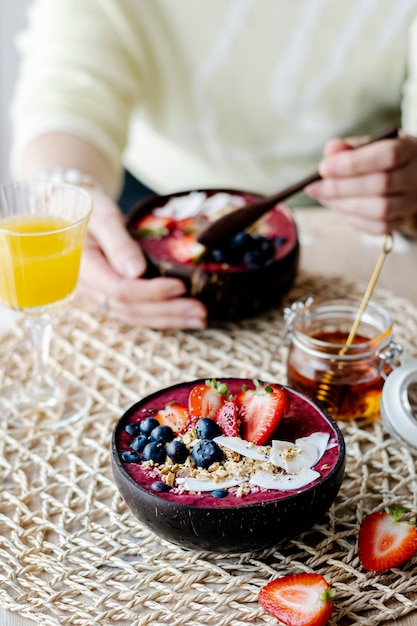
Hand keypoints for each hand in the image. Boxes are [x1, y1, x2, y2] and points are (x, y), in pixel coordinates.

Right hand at [76, 189, 206, 327]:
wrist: (68, 210)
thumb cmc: (87, 206)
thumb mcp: (102, 215)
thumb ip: (118, 243)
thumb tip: (136, 272)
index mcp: (84, 267)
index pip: (120, 290)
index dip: (152, 292)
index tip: (181, 286)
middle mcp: (88, 288)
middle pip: (130, 309)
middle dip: (168, 312)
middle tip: (200, 311)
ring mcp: (97, 295)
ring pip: (133, 316)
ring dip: (167, 320)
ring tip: (198, 319)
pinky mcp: (108, 296)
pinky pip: (133, 313)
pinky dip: (159, 317)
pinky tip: (182, 317)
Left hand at [305, 131, 416, 234]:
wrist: (409, 175)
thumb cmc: (382, 157)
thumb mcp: (370, 145)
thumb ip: (349, 148)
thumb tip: (330, 151)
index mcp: (410, 149)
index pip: (387, 155)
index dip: (353, 164)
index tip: (323, 168)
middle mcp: (416, 177)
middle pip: (381, 185)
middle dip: (341, 188)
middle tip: (314, 188)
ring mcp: (412, 202)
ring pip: (380, 210)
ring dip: (345, 205)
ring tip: (324, 198)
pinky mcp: (403, 221)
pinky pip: (380, 227)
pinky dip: (356, 220)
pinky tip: (342, 209)